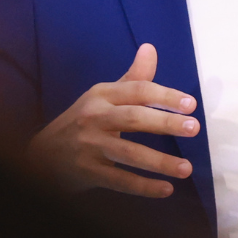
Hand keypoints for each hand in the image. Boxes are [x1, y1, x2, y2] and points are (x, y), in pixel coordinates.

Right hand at [26, 44, 199, 197]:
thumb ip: (133, 78)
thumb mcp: (103, 96)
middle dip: (165, 123)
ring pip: (128, 153)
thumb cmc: (83, 121)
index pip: (137, 90)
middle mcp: (94, 117)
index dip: (164, 96)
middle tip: (194, 128)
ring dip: (159, 161)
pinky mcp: (87, 172)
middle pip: (133, 118)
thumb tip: (151, 48)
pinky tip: (166, 189)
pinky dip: (143, 187)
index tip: (190, 104)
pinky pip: (119, 181)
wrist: (43, 154)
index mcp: (102, 95)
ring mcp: (89, 145)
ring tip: (186, 169)